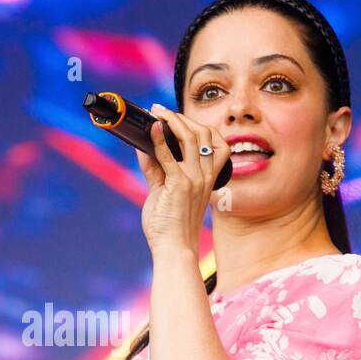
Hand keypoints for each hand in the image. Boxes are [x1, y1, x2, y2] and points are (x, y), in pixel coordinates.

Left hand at [135, 103, 230, 255]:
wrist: (173, 249)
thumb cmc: (169, 225)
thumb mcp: (164, 191)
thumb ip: (156, 168)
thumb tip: (144, 145)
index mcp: (208, 178)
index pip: (216, 143)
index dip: (200, 126)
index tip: (180, 118)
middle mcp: (204, 176)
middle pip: (202, 134)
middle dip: (181, 118)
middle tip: (161, 110)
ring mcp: (194, 179)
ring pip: (190, 138)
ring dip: (172, 121)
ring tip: (156, 113)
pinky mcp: (179, 184)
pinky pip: (168, 155)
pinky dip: (158, 139)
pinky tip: (152, 129)